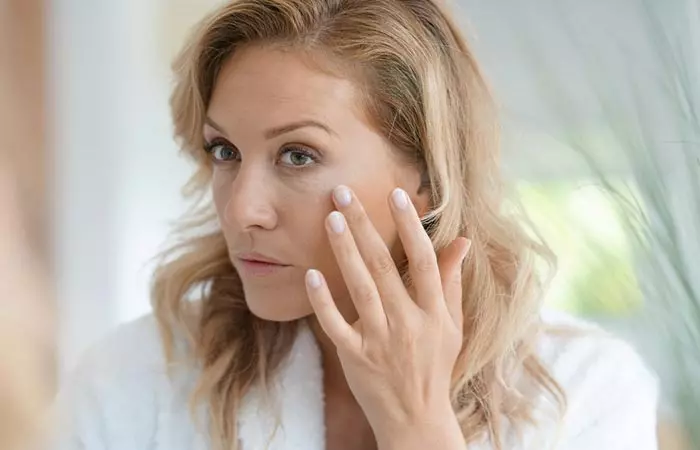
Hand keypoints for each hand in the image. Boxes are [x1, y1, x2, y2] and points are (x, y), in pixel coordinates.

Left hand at [305, 185, 469, 448]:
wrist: (416, 419)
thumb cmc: (435, 365)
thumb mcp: (452, 325)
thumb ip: (452, 281)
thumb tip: (462, 240)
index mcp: (435, 311)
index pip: (423, 259)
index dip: (410, 225)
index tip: (395, 193)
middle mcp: (409, 322)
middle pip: (384, 265)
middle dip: (364, 225)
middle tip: (343, 193)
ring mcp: (381, 340)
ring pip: (360, 288)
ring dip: (344, 251)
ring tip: (330, 218)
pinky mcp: (356, 358)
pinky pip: (336, 325)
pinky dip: (323, 301)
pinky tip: (310, 275)